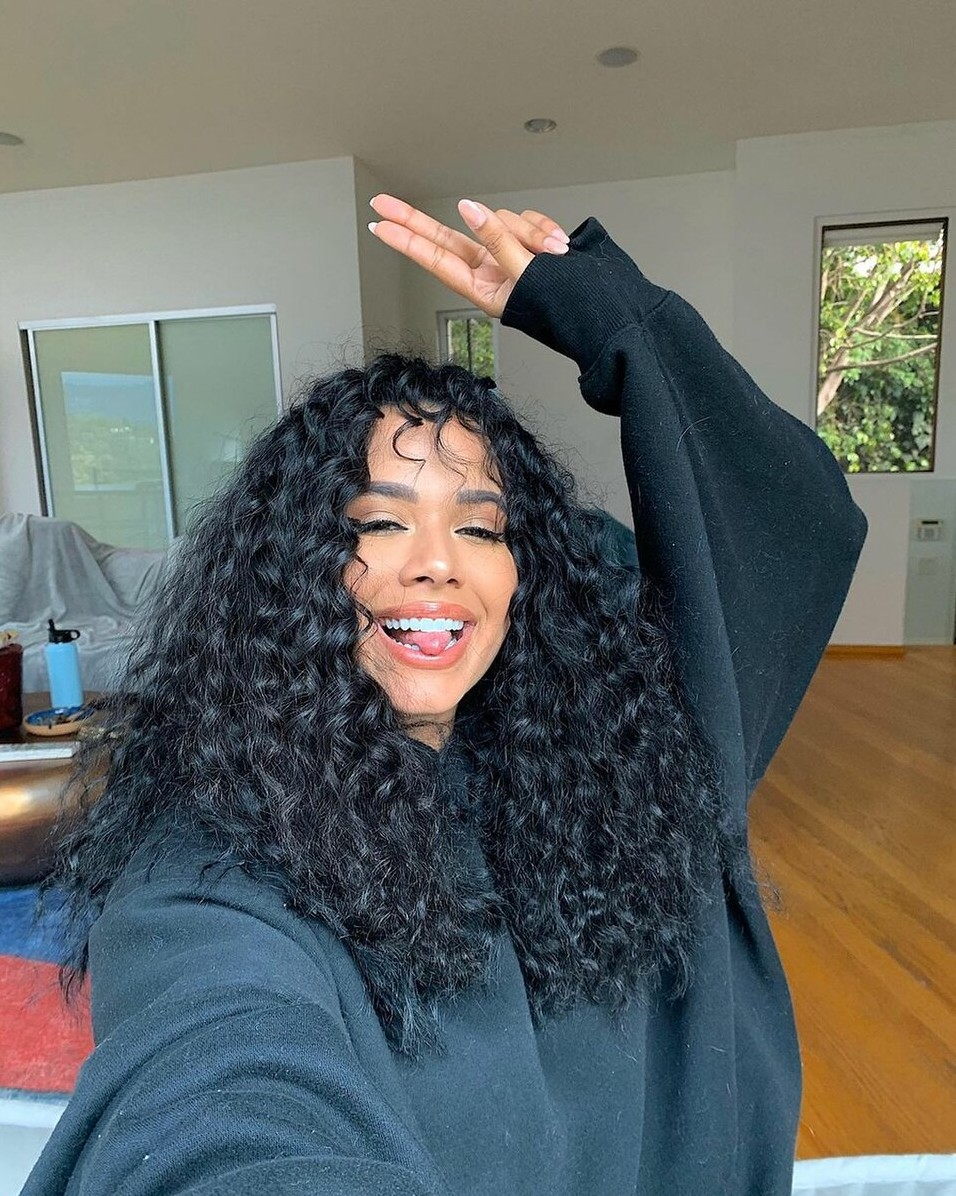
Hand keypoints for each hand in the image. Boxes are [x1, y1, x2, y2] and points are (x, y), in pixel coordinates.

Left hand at [368, 194, 569, 317]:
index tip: (379, 226)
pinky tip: (561, 248)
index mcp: (483, 288)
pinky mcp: (534, 241)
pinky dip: (546, 229)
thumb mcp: (528, 276)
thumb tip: (470, 211)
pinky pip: (531, 219)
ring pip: (504, 219)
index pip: (436, 258)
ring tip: (553, 255)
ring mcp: (512, 255)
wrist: (607, 310)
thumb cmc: (569, 308)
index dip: (407, 240)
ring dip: (530, 231)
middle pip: (447, 237)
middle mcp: (492, 270)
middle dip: (416, 219)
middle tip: (381, 203)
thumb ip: (498, 241)